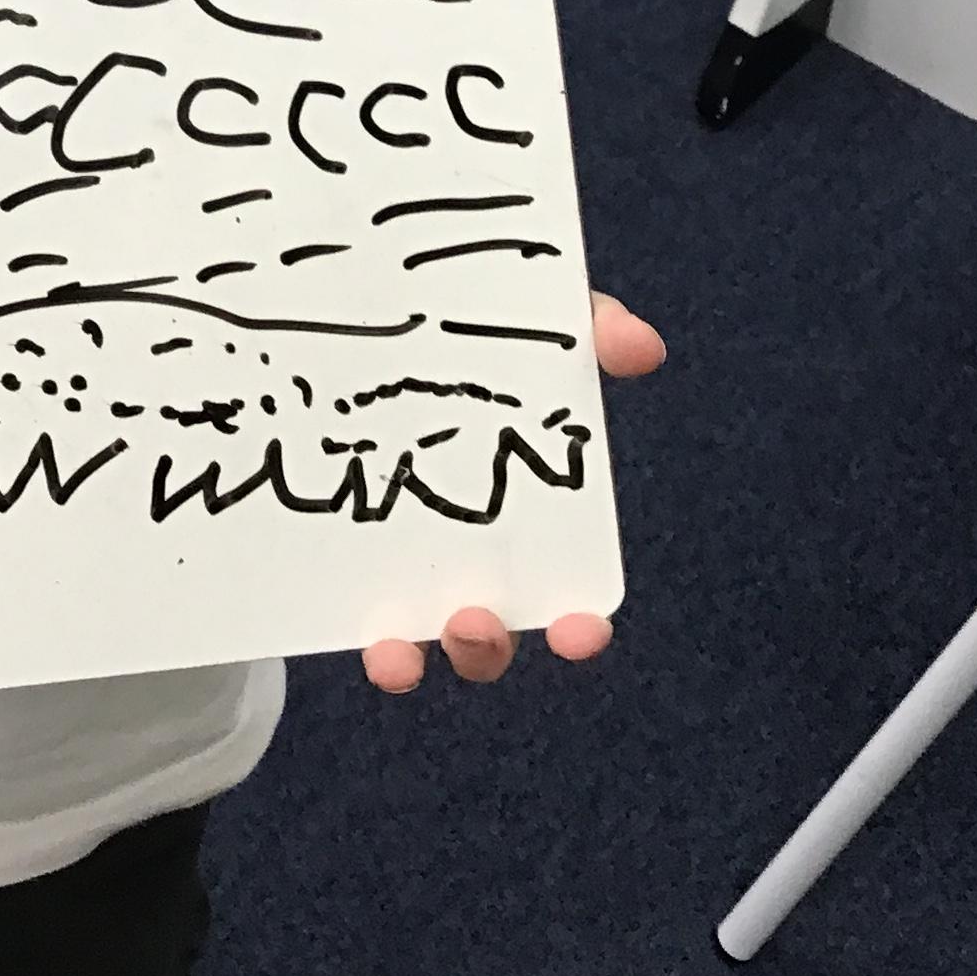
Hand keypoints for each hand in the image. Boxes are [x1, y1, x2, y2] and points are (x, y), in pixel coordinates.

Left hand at [361, 292, 665, 694]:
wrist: (352, 316)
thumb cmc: (469, 337)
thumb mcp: (532, 324)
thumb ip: (589, 329)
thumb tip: (642, 347)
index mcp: (524, 523)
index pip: (566, 597)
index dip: (578, 628)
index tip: (581, 631)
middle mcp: (463, 563)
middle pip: (484, 640)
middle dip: (484, 648)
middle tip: (472, 620)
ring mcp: (396, 567)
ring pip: (411, 647)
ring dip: (409, 659)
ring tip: (397, 651)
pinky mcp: (334, 560)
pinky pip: (339, 611)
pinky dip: (342, 628)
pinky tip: (344, 624)